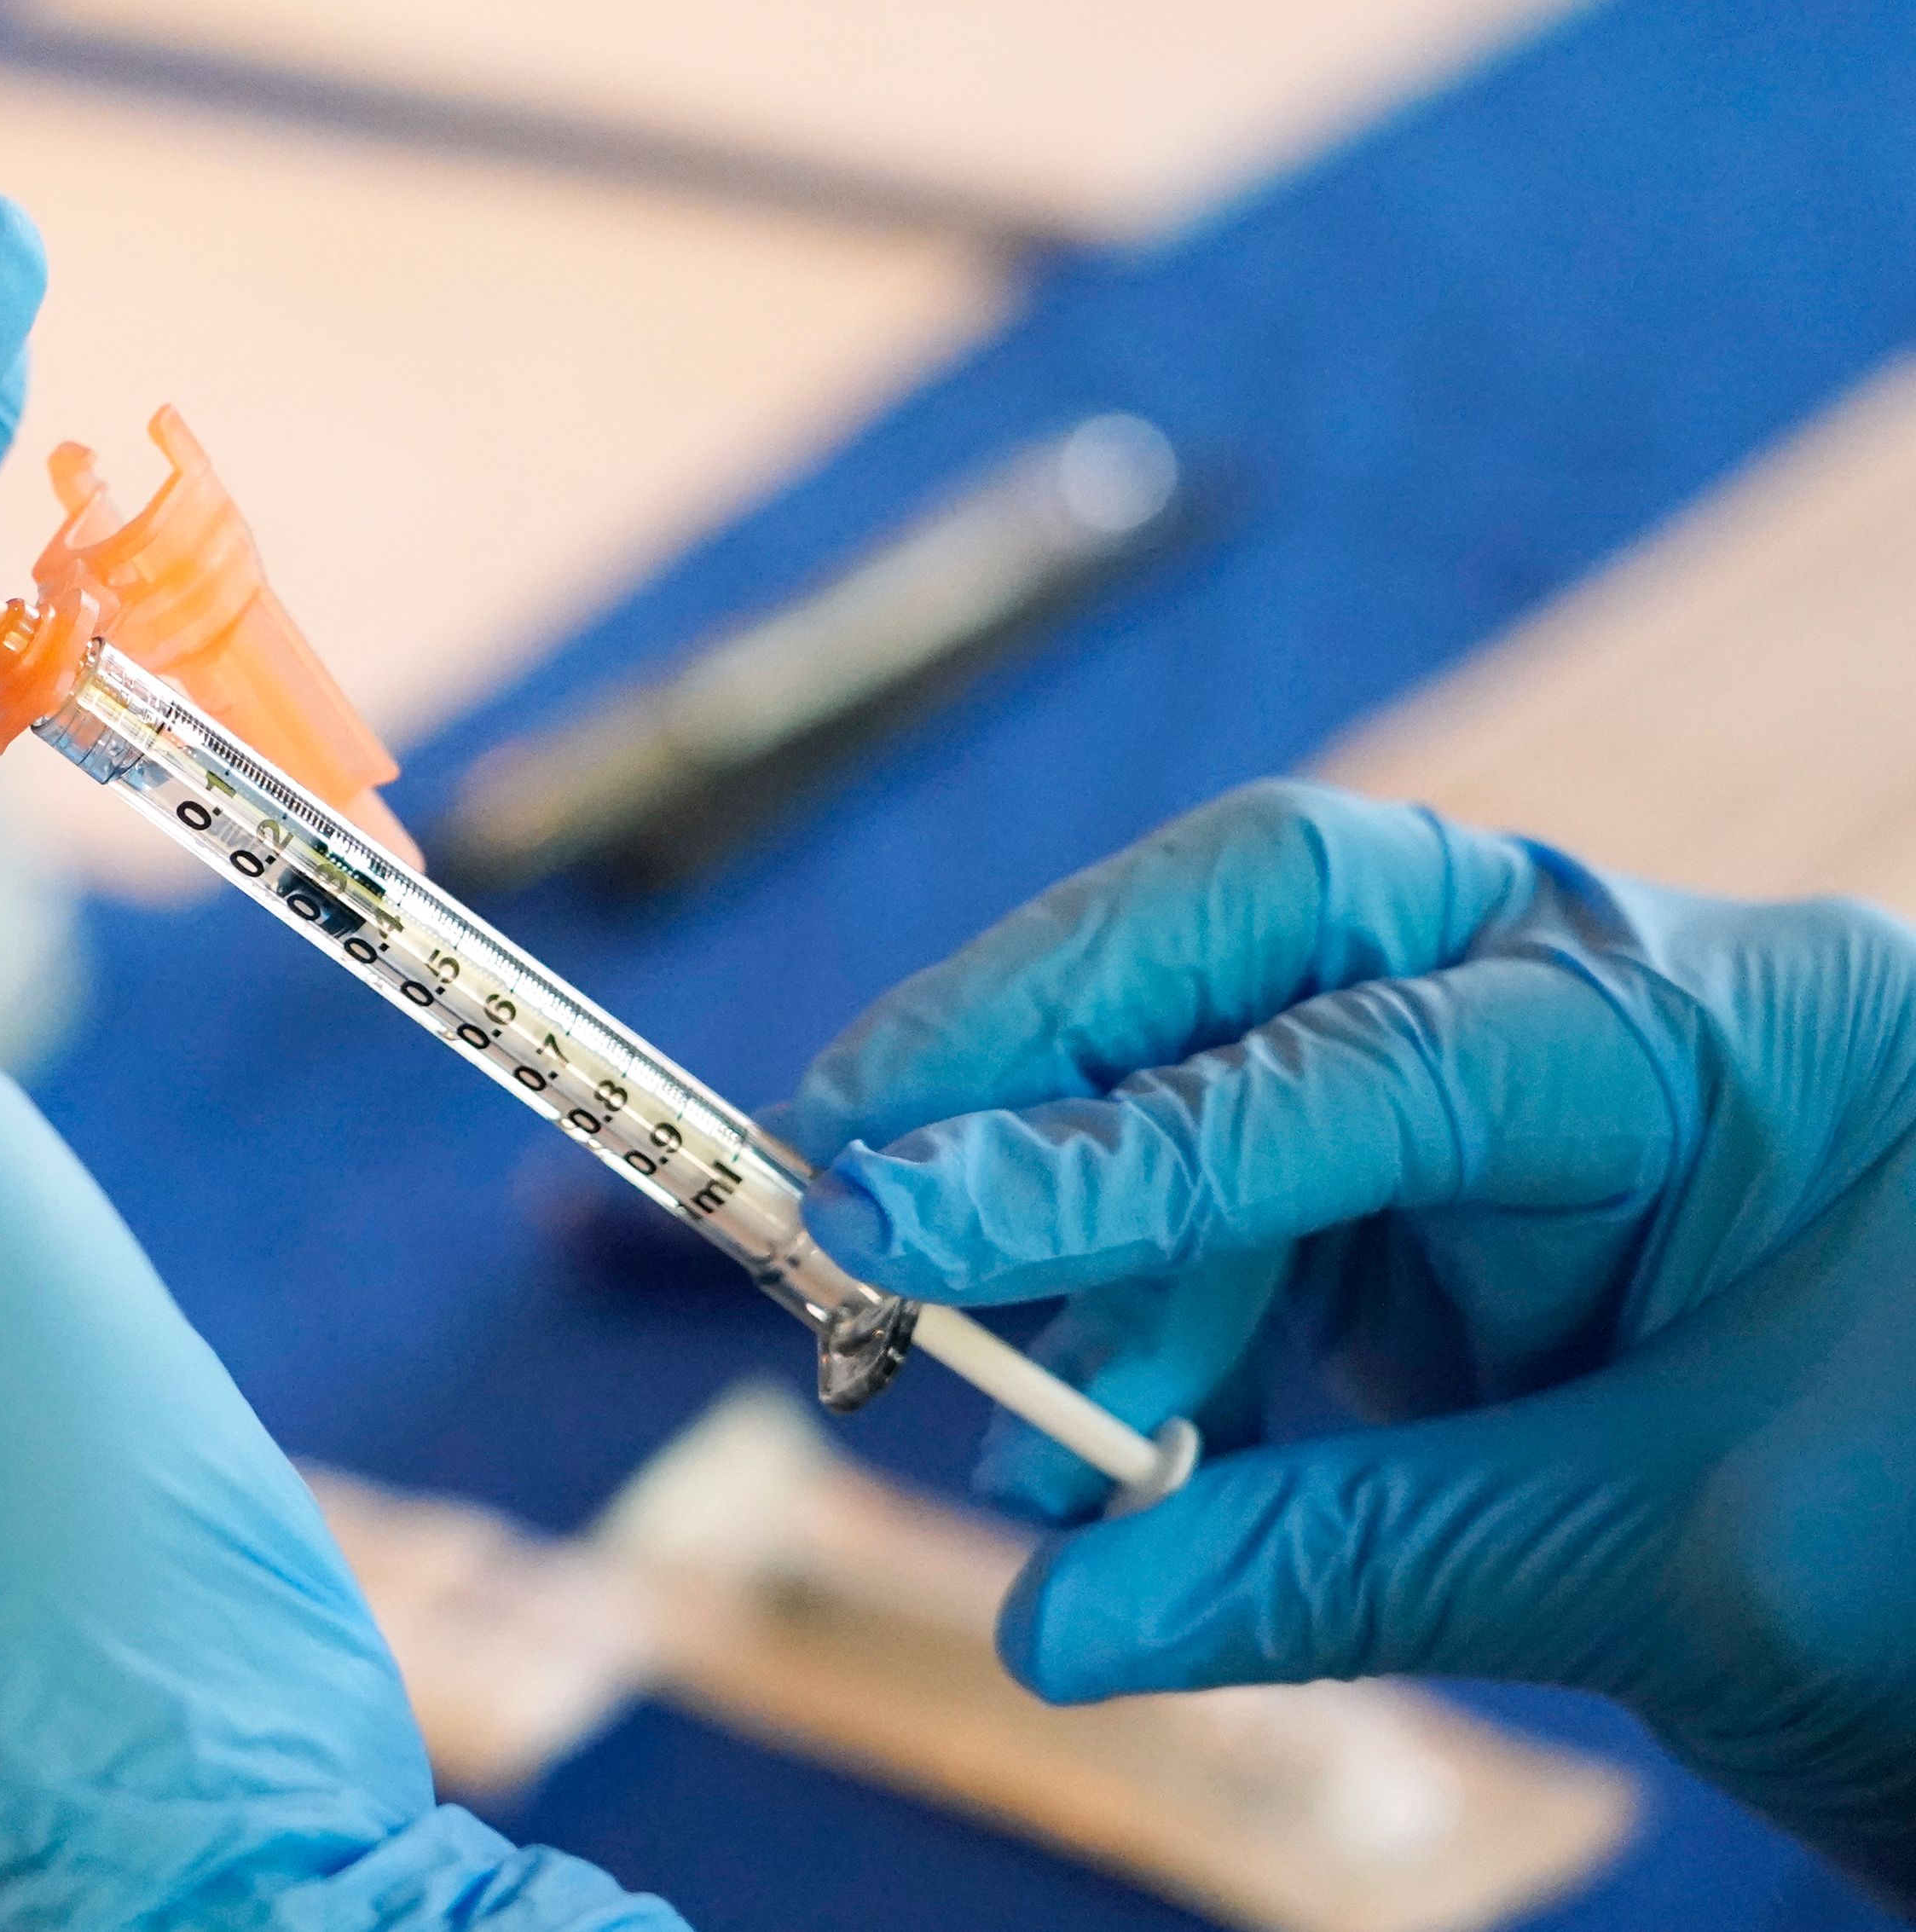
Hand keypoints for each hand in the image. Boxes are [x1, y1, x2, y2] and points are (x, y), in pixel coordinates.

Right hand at [785, 781, 1915, 1904]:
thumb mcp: (1679, 1569)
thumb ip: (1351, 1567)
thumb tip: (1052, 1629)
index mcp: (1721, 1029)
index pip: (1366, 1046)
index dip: (1109, 1146)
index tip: (894, 1217)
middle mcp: (1594, 999)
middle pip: (1255, 934)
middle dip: (1034, 1047)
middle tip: (841, 1170)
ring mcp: (1510, 1090)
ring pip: (1215, 1071)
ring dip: (1069, 1233)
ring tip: (968, 1397)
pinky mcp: (1445, 1204)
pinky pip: (1239, 1211)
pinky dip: (1137, 1315)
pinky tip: (1082, 1438)